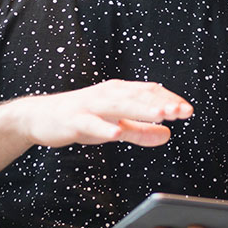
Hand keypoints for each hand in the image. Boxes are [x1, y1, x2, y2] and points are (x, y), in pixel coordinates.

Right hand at [16, 79, 193, 147]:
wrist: (39, 117)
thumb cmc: (80, 119)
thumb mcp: (115, 126)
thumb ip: (141, 130)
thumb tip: (168, 135)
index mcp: (118, 92)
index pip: (149, 92)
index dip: (169, 100)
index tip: (187, 110)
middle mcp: (107, 94)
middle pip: (138, 96)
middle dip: (161, 103)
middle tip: (182, 111)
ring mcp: (90, 106)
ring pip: (119, 106)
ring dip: (141, 109)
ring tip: (160, 115)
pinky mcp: (74, 119)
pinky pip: (91, 123)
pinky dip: (104, 127)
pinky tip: (117, 132)